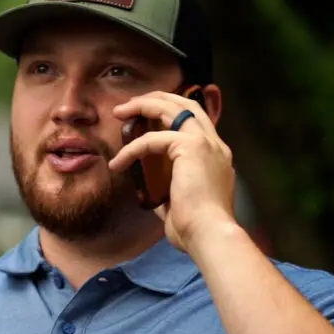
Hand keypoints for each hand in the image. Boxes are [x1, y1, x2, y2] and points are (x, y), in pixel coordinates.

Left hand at [108, 91, 237, 249]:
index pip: (195, 120)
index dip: (170, 111)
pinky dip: (131, 149)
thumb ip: (166, 187)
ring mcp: (206, 143)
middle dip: (156, 99)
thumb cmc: (194, 228)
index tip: (145, 115)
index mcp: (215, 156)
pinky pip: (152, 139)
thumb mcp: (179, 201)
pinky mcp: (192, 148)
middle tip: (129, 105)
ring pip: (172, 108)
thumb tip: (148, 187)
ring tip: (119, 112)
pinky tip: (117, 163)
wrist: (208, 235)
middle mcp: (215, 145)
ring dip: (142, 106)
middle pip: (186, 104)